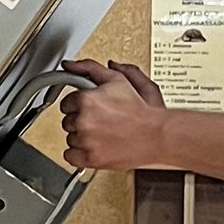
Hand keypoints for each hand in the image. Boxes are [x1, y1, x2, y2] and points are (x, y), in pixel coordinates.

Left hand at [60, 58, 171, 172]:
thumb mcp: (117, 80)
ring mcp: (86, 141)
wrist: (156, 135)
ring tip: (103, 134)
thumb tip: (70, 65)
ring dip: (82, 137)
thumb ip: (90, 68)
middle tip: (100, 121)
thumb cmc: (141, 110)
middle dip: (81, 121)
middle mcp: (83, 120)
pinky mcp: (90, 158)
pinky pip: (70, 156)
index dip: (79, 105)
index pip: (66, 103)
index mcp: (86, 100)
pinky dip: (80, 154)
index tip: (90, 109)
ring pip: (70, 139)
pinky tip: (95, 147)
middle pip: (67, 122)